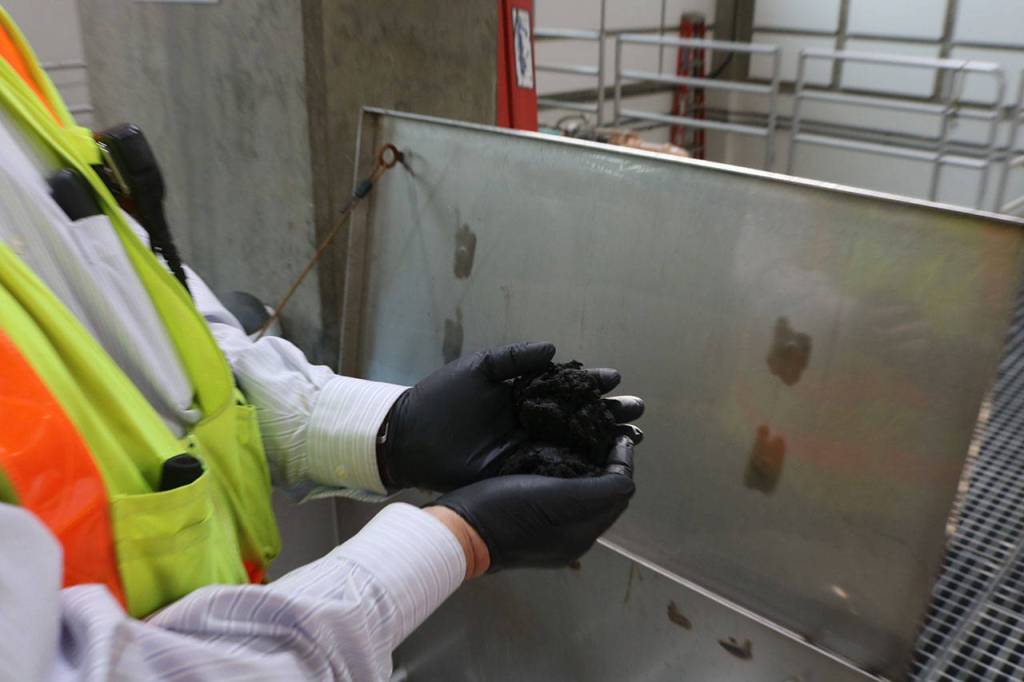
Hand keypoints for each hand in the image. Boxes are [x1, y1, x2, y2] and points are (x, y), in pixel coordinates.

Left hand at [379, 342, 642, 491]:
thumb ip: (515, 359)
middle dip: (610, 412)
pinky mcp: (519, 471)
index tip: (615, 380)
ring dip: (604, 441)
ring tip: (633, 437)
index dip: (592, 383)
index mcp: (524, 393)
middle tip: (636, 410)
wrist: (409, 437)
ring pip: (576, 444)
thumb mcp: (477, 370)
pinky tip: (605, 467)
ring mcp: (527, 447)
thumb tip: (553, 349)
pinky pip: (556, 470)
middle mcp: (532, 420)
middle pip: (580, 416)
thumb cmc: (440, 398)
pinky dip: (581, 469)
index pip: (567, 386)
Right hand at [427, 436, 635, 569]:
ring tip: (577, 431)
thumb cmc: (509, 513)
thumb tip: (628, 475)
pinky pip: (554, 488)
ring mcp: (546, 528)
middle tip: (599, 426)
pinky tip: (548, 447)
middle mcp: (570, 533)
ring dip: (583, 459)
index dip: (622, 459)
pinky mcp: (524, 517)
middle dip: (605, 458)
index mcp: (583, 533)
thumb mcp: (564, 501)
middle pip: (601, 490)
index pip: (619, 490)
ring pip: (578, 487)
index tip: (616, 431)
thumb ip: (605, 490)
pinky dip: (560, 466)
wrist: (457, 531)